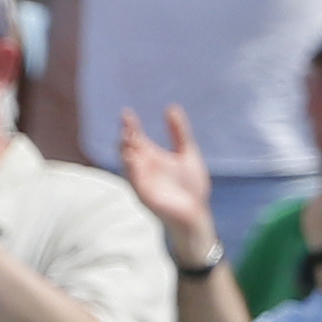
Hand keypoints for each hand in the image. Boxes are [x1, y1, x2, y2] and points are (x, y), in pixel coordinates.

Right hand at [114, 105, 217, 251]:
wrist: (196, 213)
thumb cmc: (191, 186)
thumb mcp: (187, 153)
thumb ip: (178, 132)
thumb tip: (171, 107)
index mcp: (151, 156)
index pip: (136, 137)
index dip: (130, 125)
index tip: (126, 113)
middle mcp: (143, 167)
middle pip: (128, 148)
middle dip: (126, 137)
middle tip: (128, 126)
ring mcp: (142, 181)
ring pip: (126, 164)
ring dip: (125, 152)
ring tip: (126, 138)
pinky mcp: (144, 195)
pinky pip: (133, 181)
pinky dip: (131, 170)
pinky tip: (131, 158)